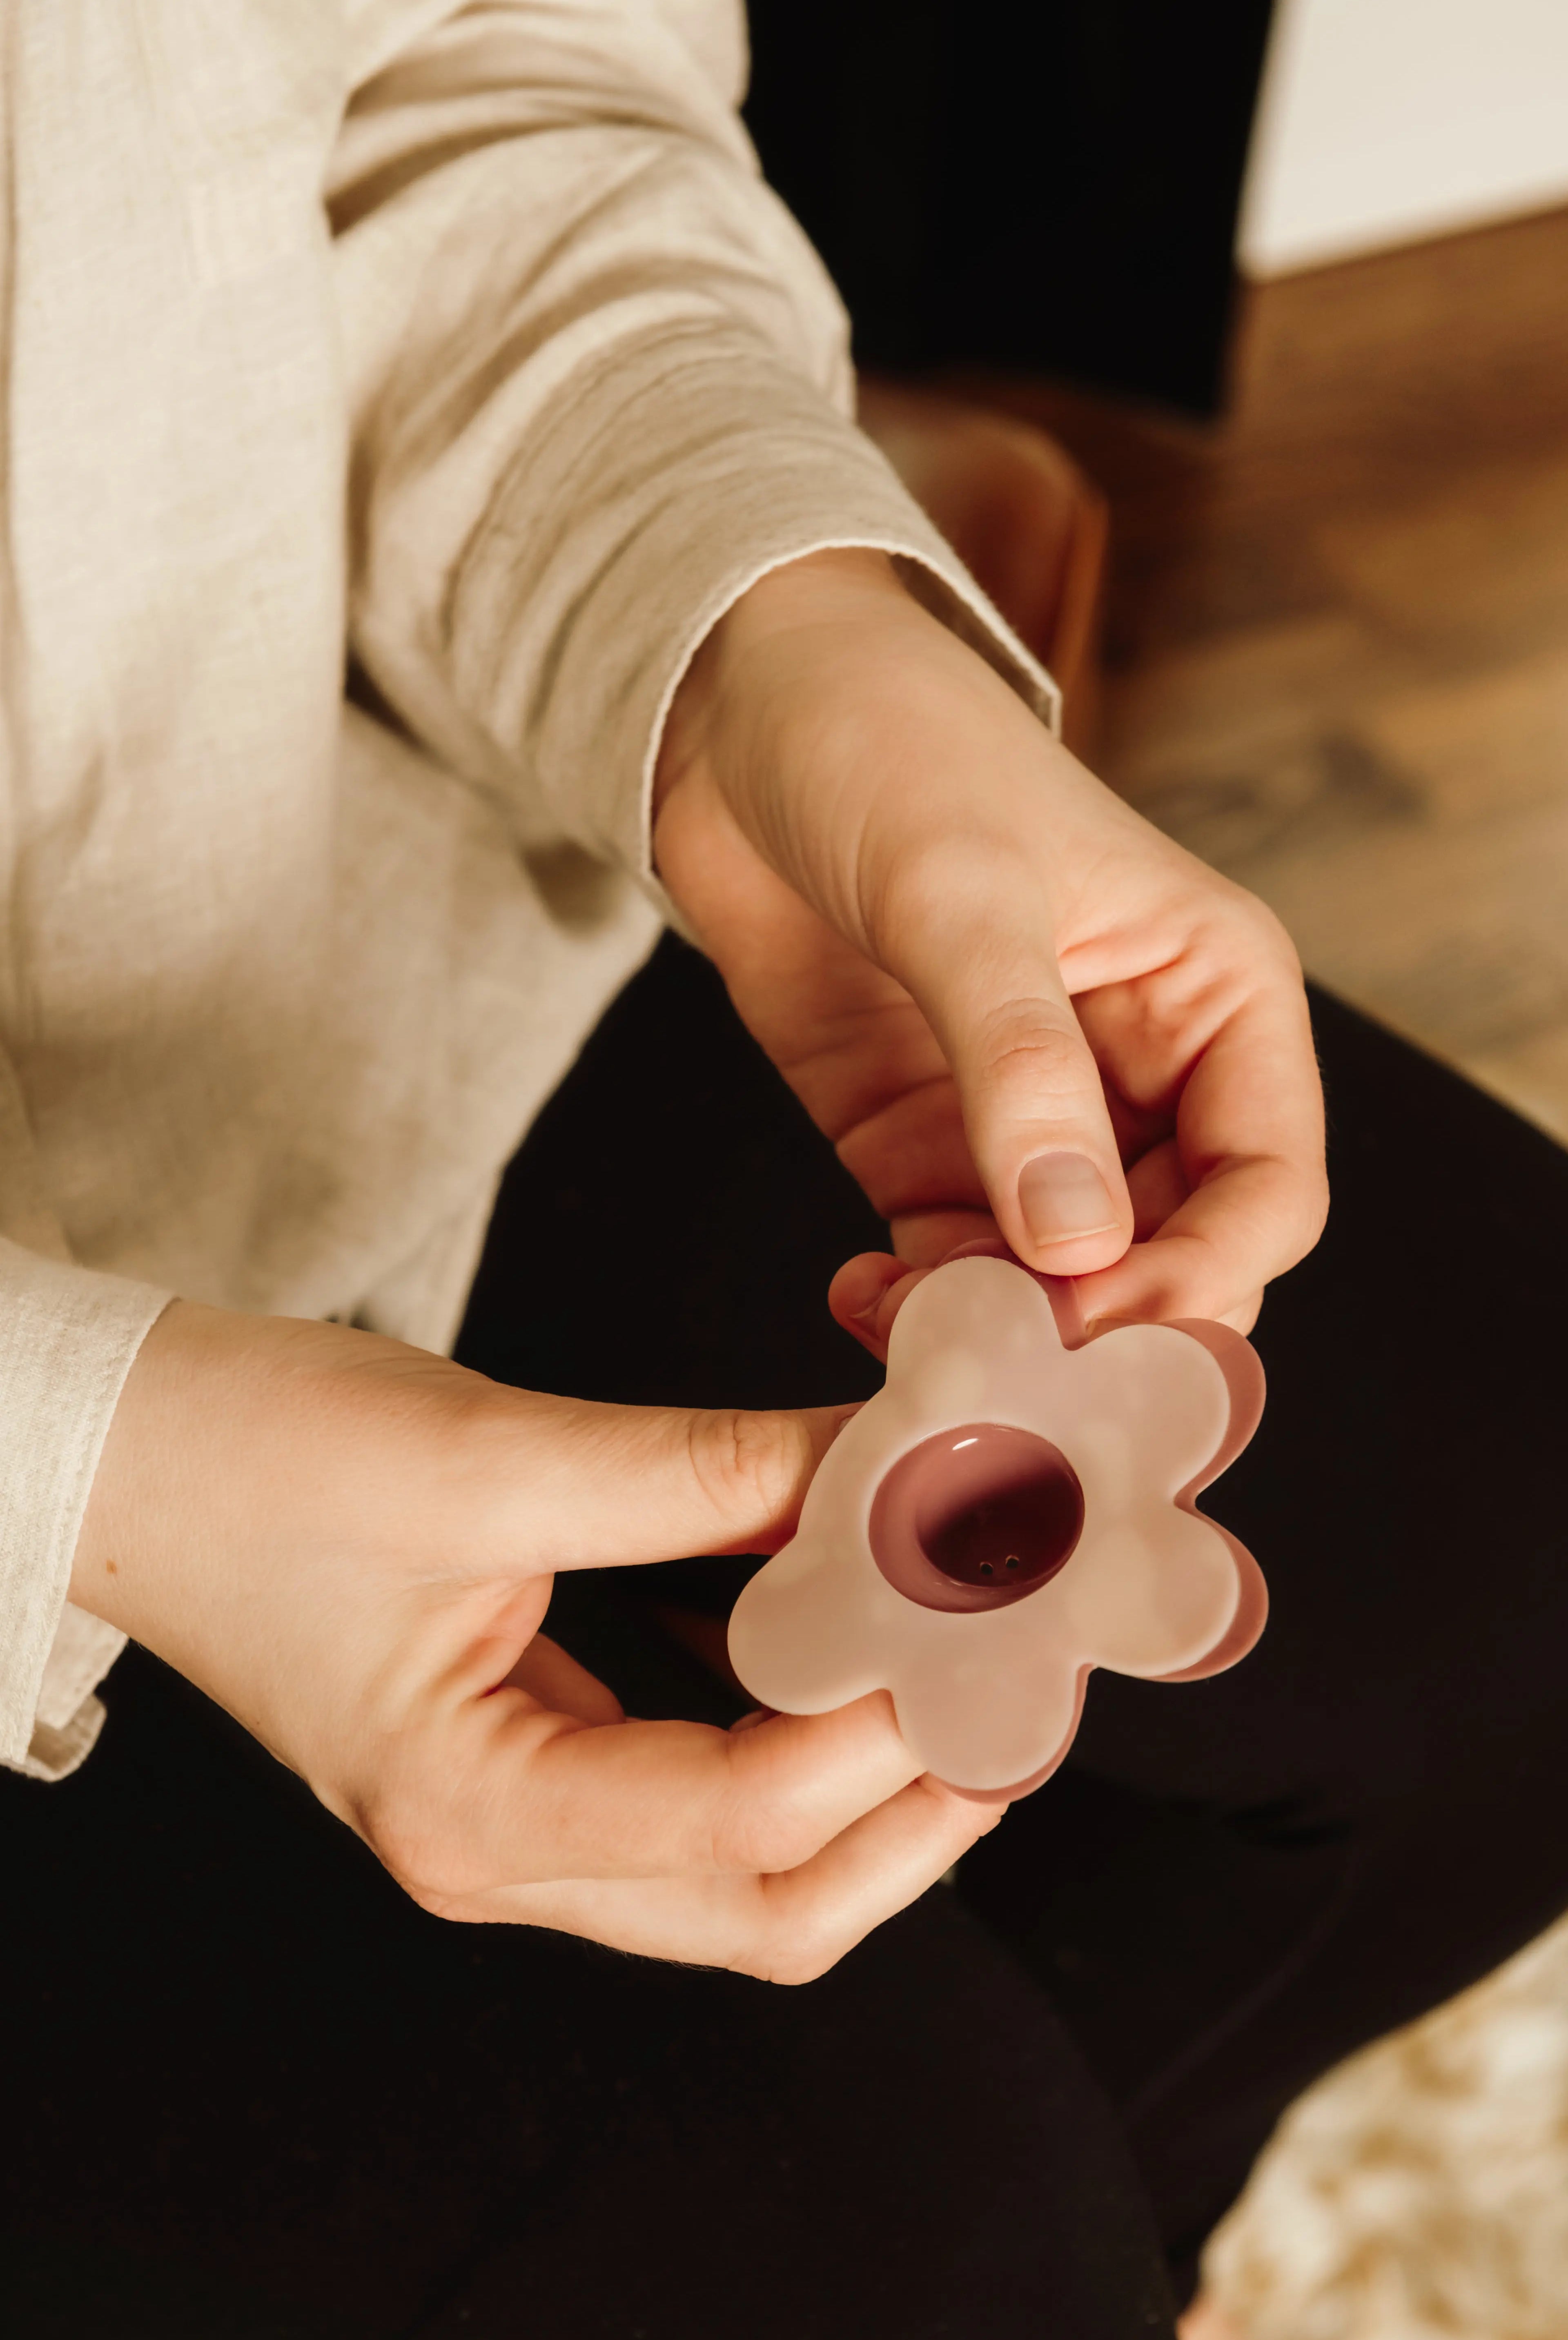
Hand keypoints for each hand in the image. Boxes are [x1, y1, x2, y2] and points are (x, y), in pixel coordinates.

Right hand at [72, 1302, 994, 1974]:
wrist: (129, 1455)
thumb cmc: (256, 1457)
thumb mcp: (488, 1455)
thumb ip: (701, 1473)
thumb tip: (890, 1465)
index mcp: (468, 1810)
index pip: (740, 1818)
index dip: (884, 1719)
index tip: (982, 1603)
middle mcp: (496, 1853)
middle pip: (768, 1905)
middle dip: (916, 1807)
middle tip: (1014, 1682)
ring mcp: (514, 1819)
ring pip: (745, 1870)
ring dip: (869, 1782)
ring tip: (960, 1661)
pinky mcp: (527, 1758)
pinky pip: (699, 1792)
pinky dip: (793, 1732)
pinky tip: (831, 1630)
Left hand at [653, 549, 1325, 1343]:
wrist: (738, 714)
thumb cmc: (886, 745)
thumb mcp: (961, 895)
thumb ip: (1020, 1067)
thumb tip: (1079, 1243)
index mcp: (1215, 996)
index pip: (1267, 1188)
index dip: (1202, 1278)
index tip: (1096, 1322)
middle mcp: (1144, 1073)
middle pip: (1176, 1258)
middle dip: (1102, 1329)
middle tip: (1005, 1367)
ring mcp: (1034, 1119)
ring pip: (1064, 1285)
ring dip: (1000, 1333)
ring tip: (912, 1341)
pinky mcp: (931, 1143)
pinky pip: (958, 1264)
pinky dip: (921, 1306)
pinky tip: (860, 1299)